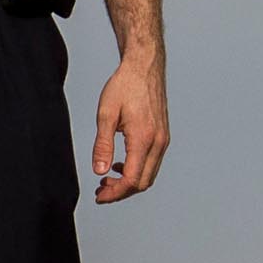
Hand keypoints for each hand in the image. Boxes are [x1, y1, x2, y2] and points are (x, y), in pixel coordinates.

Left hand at [91, 53, 169, 203]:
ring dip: (130, 182)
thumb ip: (103, 145)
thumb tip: (100, 171)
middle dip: (122, 192)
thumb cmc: (125, 86)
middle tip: (101, 190)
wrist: (144, 67)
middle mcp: (158, 142)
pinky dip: (138, 170)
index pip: (132, 179)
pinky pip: (153, 162)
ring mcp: (163, 139)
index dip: (115, 193)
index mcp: (144, 138)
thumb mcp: (106, 115)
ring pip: (150, 174)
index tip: (99, 196)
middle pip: (144, 182)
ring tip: (108, 180)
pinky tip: (121, 165)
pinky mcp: (163, 135)